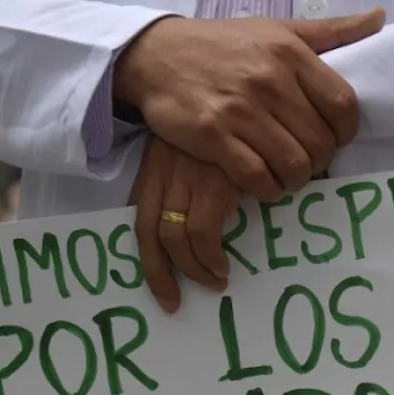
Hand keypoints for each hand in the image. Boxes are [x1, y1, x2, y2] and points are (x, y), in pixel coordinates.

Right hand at [114, 8, 384, 201]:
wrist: (156, 55)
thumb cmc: (223, 44)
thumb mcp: (278, 29)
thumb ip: (331, 31)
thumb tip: (379, 19)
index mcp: (290, 53)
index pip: (343, 104)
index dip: (346, 132)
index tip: (335, 138)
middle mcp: (269, 80)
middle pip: (320, 142)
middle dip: (320, 161)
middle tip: (308, 162)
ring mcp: (239, 110)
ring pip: (293, 164)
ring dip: (296, 179)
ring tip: (287, 175)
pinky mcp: (212, 136)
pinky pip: (257, 177)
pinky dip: (267, 188)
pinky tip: (263, 183)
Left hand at [131, 136, 241, 312]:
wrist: (251, 94)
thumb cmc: (232, 124)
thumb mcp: (198, 147)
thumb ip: (190, 179)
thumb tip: (194, 223)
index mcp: (158, 166)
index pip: (142, 220)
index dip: (149, 261)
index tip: (163, 291)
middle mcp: (168, 173)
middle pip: (151, 234)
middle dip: (161, 275)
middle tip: (176, 300)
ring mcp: (190, 178)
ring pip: (176, 238)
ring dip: (194, 270)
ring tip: (215, 281)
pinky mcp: (216, 183)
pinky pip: (203, 233)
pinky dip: (210, 257)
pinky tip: (224, 265)